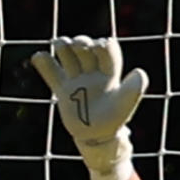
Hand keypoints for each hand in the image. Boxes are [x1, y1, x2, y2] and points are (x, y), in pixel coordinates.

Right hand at [31, 36, 147, 179]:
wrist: (97, 137)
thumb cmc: (114, 120)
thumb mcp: (125, 105)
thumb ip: (133, 90)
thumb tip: (140, 72)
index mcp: (110, 72)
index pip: (107, 49)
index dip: (102, 44)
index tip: (99, 47)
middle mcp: (92, 72)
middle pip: (85, 48)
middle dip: (81, 42)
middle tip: (80, 46)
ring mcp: (76, 80)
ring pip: (67, 55)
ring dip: (62, 45)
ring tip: (60, 44)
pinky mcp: (62, 90)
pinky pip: (51, 73)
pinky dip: (43, 63)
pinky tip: (39, 56)